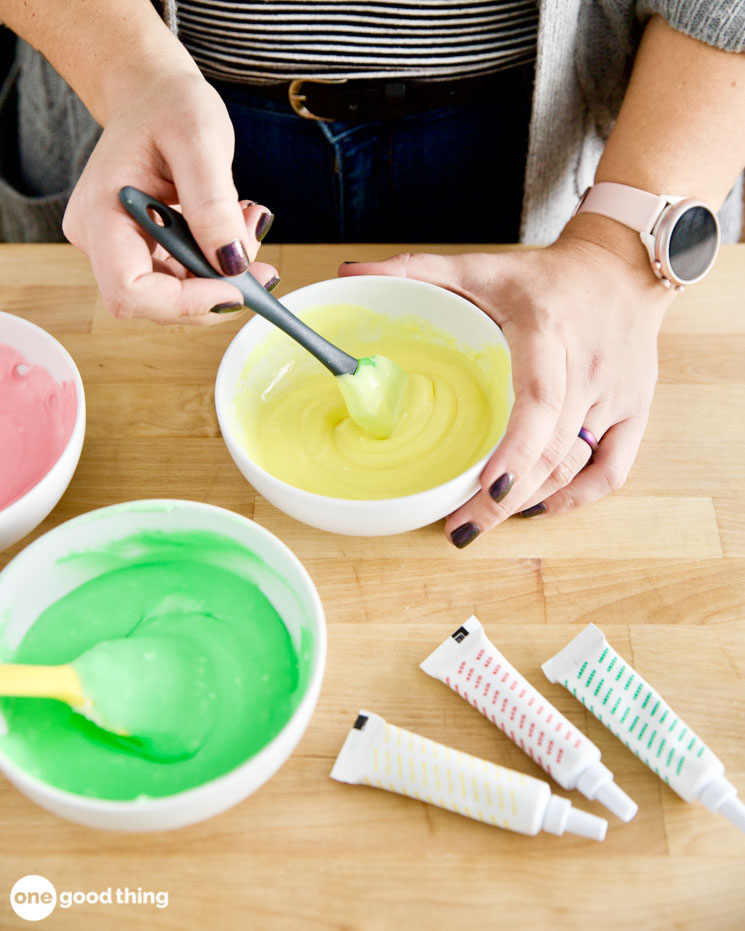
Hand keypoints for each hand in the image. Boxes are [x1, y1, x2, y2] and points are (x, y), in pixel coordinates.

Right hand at [63, 69, 276, 324]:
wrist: (153, 94)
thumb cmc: (168, 105)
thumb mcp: (199, 138)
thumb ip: (213, 202)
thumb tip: (232, 264)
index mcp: (100, 215)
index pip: (130, 292)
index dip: (185, 303)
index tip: (236, 285)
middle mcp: (101, 242)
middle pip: (158, 305)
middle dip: (216, 288)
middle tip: (256, 244)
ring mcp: (121, 251)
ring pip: (179, 297)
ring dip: (224, 274)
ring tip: (247, 219)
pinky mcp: (144, 253)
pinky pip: (187, 280)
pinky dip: (219, 263)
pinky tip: (235, 224)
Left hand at [340, 220, 674, 545]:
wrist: (619, 269)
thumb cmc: (544, 277)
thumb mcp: (480, 267)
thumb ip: (416, 271)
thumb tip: (350, 271)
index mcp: (549, 331)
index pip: (541, 398)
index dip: (517, 449)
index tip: (487, 489)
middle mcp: (588, 367)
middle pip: (553, 450)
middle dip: (505, 499)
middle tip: (460, 528)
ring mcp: (617, 394)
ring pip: (577, 465)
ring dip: (531, 501)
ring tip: (483, 521)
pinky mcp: (635, 410)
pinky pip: (613, 470)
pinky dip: (576, 497)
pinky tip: (538, 505)